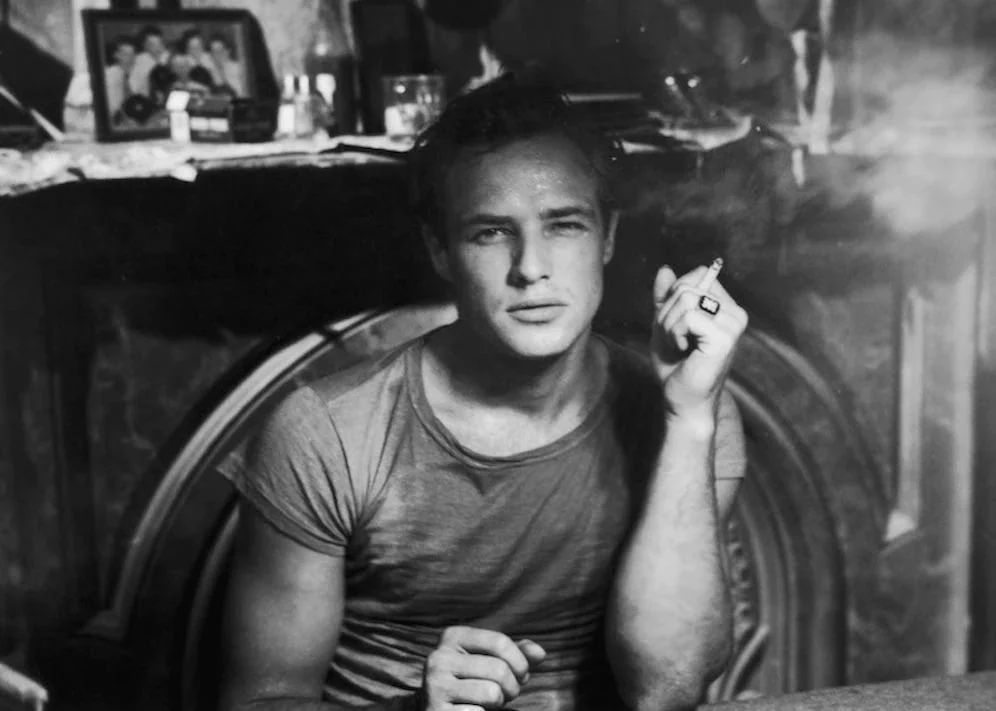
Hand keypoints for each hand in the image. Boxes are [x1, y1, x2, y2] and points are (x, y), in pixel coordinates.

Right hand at [421, 626, 545, 709]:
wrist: (440, 709)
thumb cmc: (474, 682)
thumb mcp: (493, 661)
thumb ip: (517, 654)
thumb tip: (539, 653)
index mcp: (452, 637)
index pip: (499, 642)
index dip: (520, 661)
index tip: (522, 674)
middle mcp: (439, 658)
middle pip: (499, 669)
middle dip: (512, 687)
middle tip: (507, 693)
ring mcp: (435, 686)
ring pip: (492, 693)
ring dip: (499, 702)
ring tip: (490, 702)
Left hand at [650, 264, 747, 418]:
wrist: (681, 400)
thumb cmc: (675, 365)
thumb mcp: (664, 323)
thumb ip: (665, 297)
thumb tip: (665, 269)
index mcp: (726, 306)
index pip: (698, 274)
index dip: (674, 294)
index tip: (676, 324)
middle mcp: (736, 312)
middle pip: (688, 286)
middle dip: (668, 313)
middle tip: (675, 339)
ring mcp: (734, 324)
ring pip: (686, 299)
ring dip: (669, 325)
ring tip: (679, 346)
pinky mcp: (725, 338)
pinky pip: (688, 317)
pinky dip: (675, 333)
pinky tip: (684, 350)